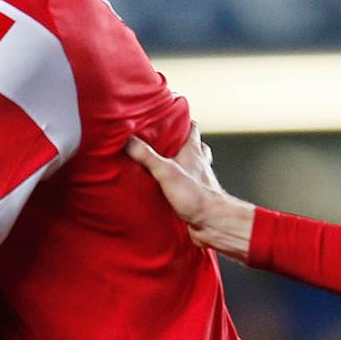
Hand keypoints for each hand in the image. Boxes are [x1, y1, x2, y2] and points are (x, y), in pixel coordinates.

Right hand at [125, 125, 253, 259]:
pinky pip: (183, 185)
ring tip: (160, 165)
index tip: (170, 116)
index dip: (182, 121)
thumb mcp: (166, 171)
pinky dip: (175, 184)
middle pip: (193, 146)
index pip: (192, 129)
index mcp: (194, 152)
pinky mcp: (193, 197)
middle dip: (179, 142)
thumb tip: (126, 140)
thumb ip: (146, 155)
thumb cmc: (197, 196)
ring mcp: (197, 181)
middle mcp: (198, 164)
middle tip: (162, 141)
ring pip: (189, 166)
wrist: (214, 223)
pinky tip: (163, 188)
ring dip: (179, 164)